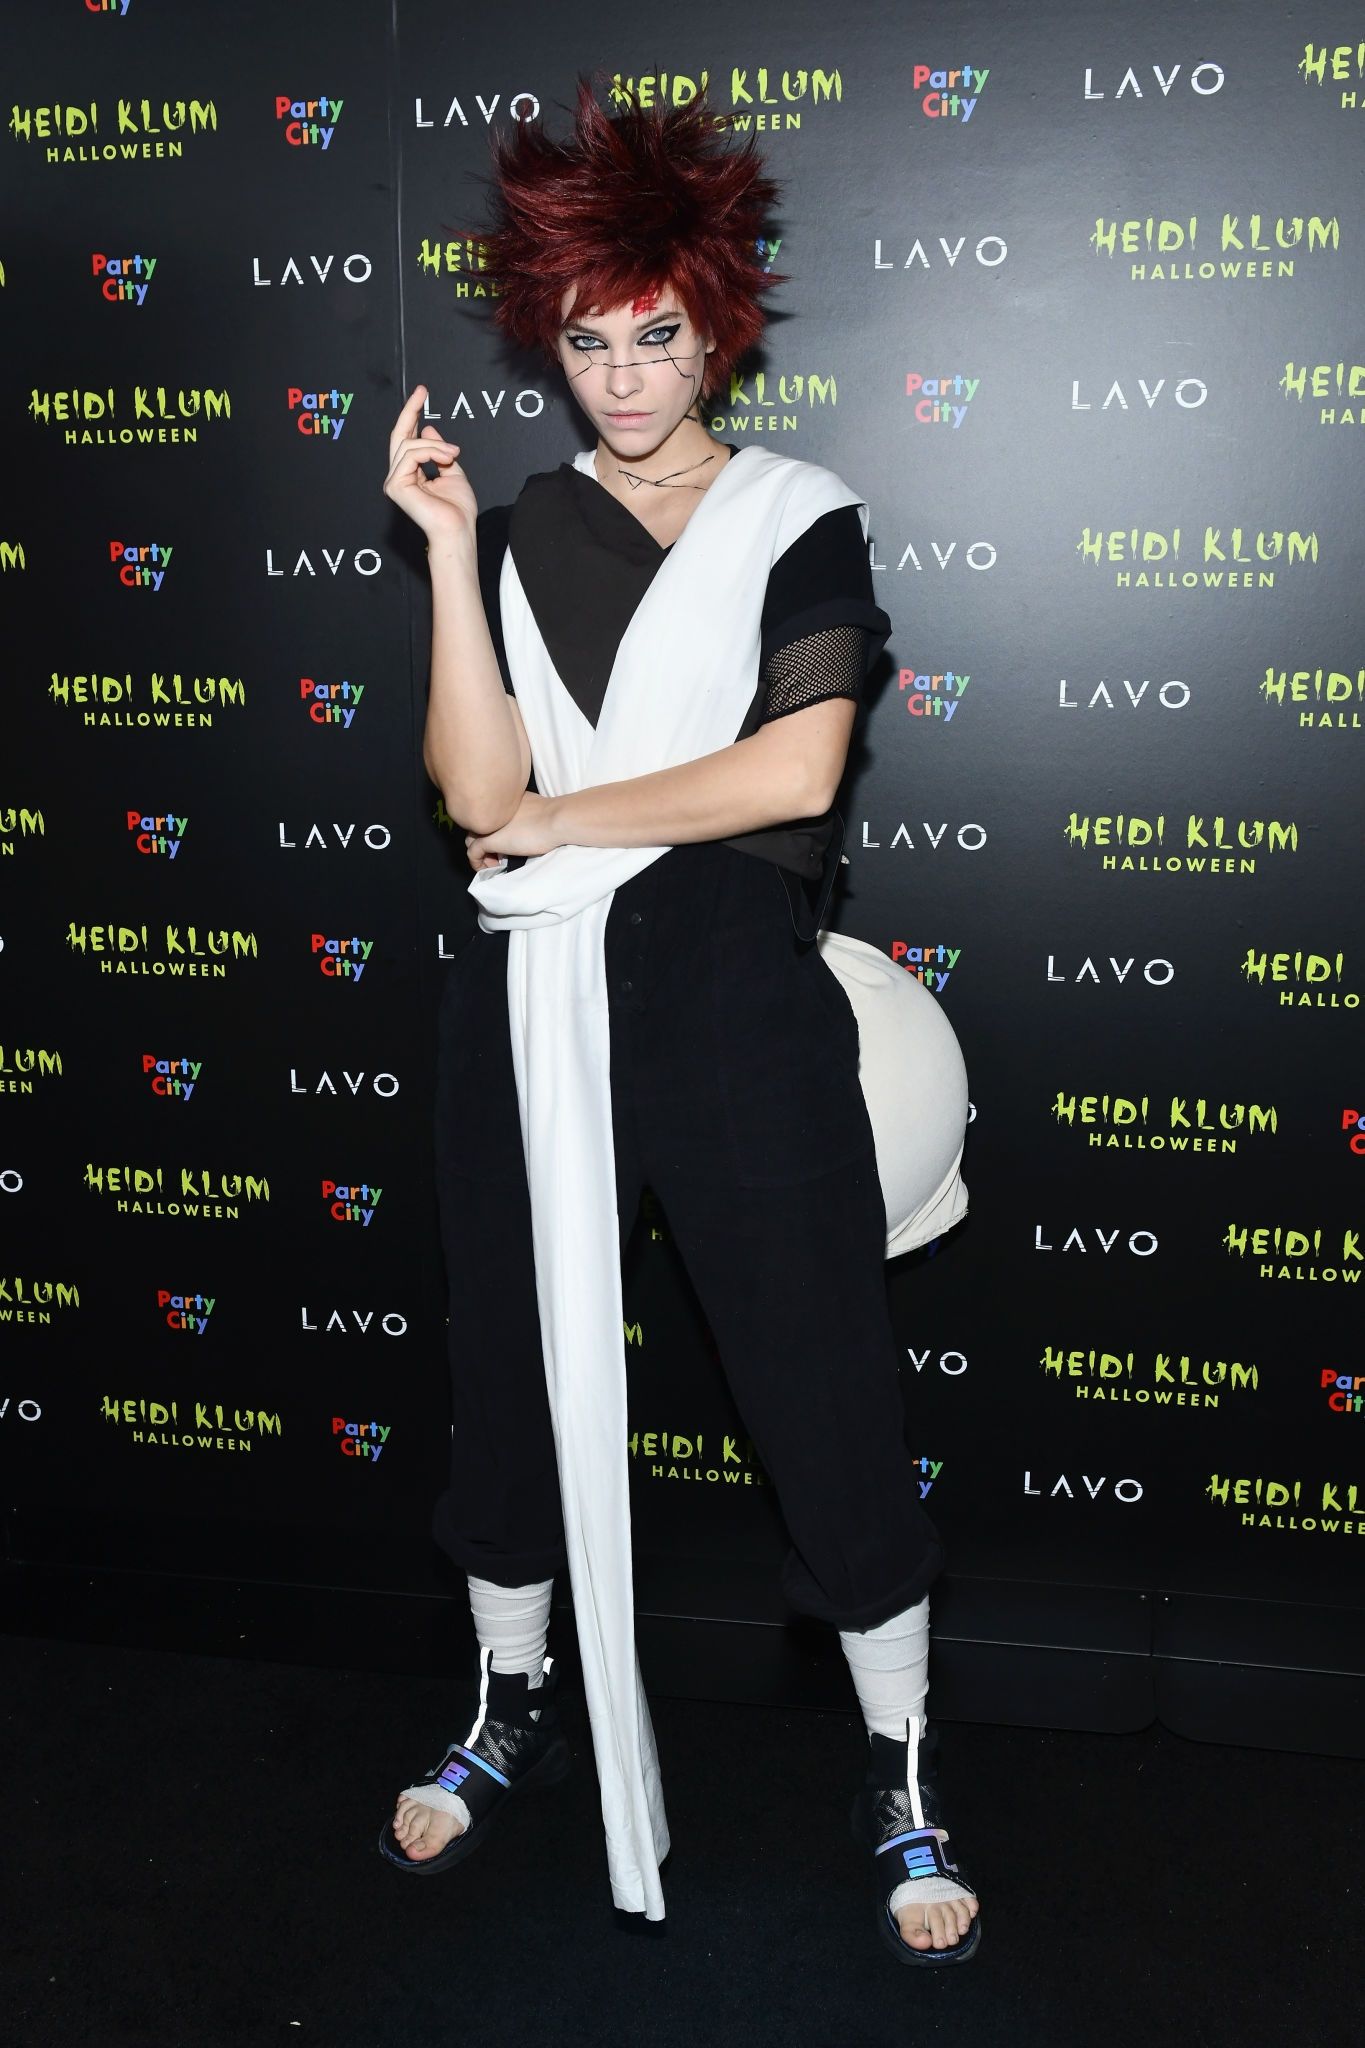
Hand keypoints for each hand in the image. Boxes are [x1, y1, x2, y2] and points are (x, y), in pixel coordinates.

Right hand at [382, 385, 476, 547]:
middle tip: (422, 391)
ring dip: (436, 445)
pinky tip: (445, 459)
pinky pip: (411, 455)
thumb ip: (440, 452)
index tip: (422, 394)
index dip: (412, 415)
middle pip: (400, 436)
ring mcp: (394, 481)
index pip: (407, 439)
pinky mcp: (395, 485)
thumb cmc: (458, 511)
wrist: (458, 530)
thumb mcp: (453, 472)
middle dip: (411, 411)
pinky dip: (431, 452)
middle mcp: (399, 476)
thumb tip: (428, 428)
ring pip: (409, 444)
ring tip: (454, 453)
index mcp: (410, 474)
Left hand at [465, 792, 561, 867]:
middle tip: (498, 855)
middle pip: (477, 826)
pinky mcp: (487, 840)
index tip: (504, 843)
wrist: (556, 819)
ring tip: (494, 863)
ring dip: (480, 853)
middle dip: (484, 842)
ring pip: (471, 839)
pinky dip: (477, 863)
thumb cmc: (554, 815)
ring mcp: (487, 824)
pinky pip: (472, 853)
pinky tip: (489, 869)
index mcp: (502, 801)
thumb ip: (524, 814)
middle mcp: (490, 810)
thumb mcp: (535, 809)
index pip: (488, 815)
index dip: (492, 830)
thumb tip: (529, 825)